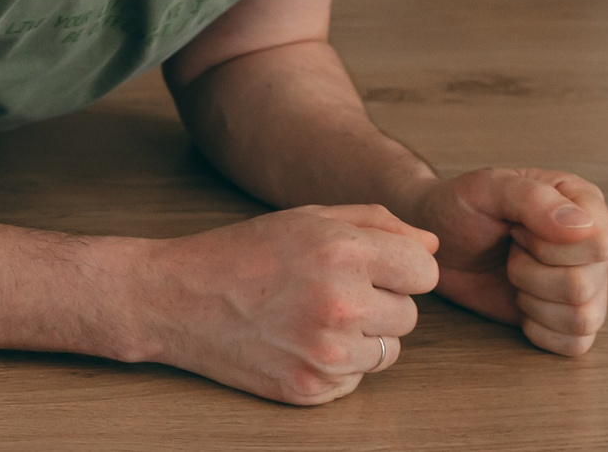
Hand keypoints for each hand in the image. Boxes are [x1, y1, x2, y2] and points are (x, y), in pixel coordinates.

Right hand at [134, 204, 437, 405]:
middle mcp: (340, 304)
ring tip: (312, 316)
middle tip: (330, 290)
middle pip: (410, 315)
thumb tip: (431, 245)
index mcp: (343, 251)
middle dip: (380, 303)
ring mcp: (326, 353)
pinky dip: (336, 365)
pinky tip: (298, 341)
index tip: (375, 267)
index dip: (402, 268)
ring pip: (388, 352)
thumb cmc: (242, 252)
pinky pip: (356, 380)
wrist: (176, 298)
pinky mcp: (310, 390)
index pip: (424, 272)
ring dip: (361, 337)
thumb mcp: (307, 217)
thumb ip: (376, 222)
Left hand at [396, 168, 607, 355]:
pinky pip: (576, 343)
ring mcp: (588, 283)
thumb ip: (533, 198)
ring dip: (533, 300)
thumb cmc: (460, 208)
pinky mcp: (571, 318)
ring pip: (583, 317)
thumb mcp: (486, 188)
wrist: (438, 244)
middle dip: (530, 273)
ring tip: (513, 274)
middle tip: (509, 250)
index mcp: (584, 202)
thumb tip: (584, 227)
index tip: (516, 228)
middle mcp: (593, 244)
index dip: (549, 245)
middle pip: (584, 285)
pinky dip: (539, 329)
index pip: (598, 243)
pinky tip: (519, 303)